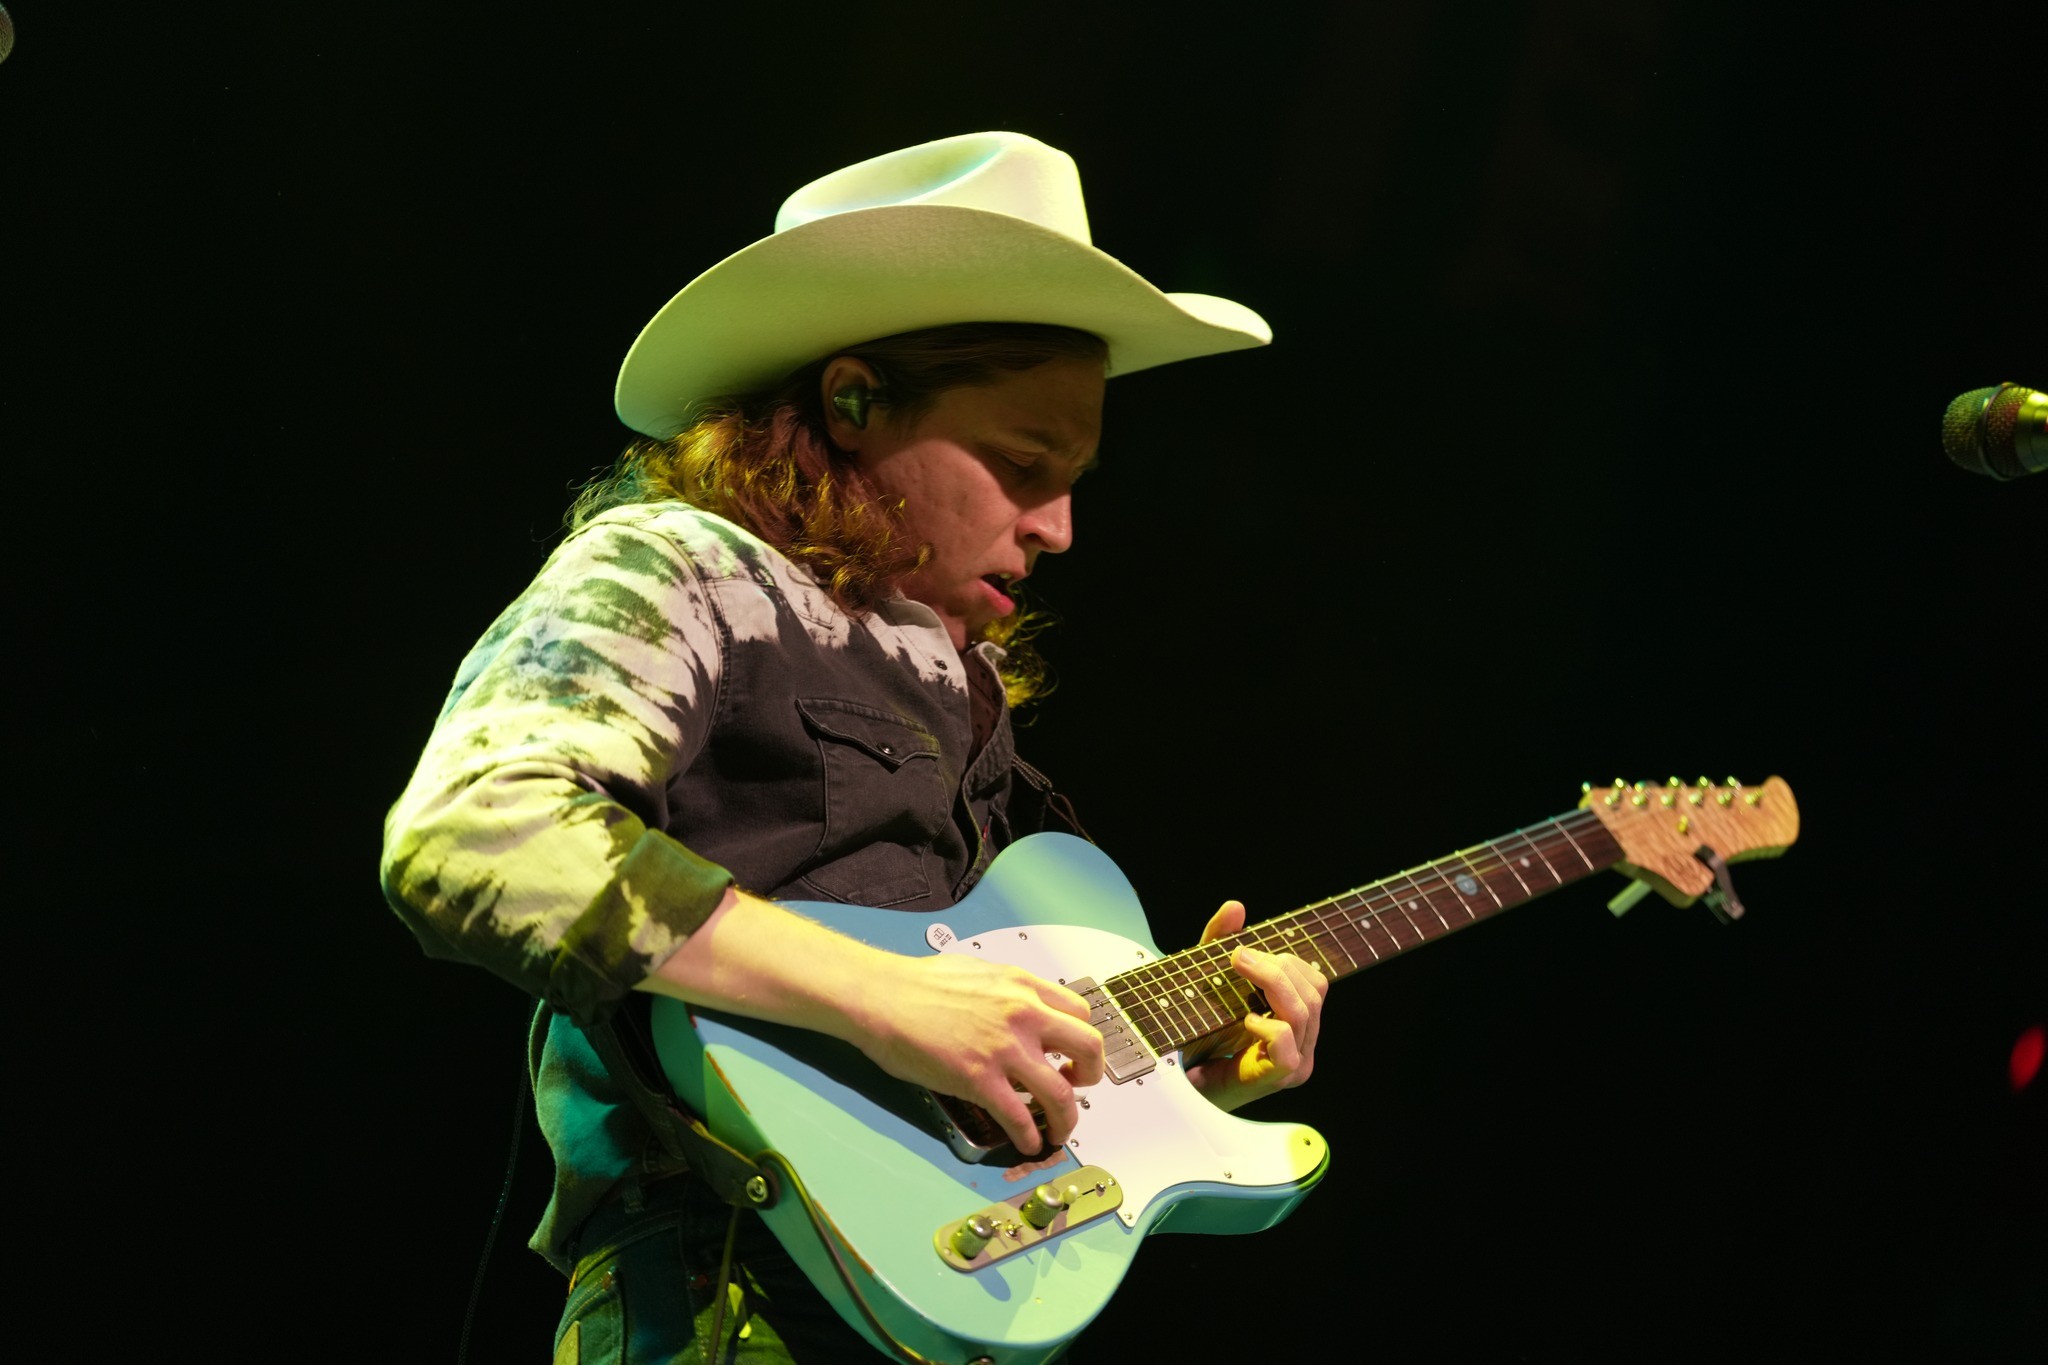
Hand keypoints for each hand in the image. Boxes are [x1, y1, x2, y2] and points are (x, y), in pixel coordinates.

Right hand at [637, 889, 1102, 1155]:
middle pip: (1089, 1048)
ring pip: (1063, 1092)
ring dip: (1067, 1119)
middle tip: (1078, 1088)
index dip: (1081, 1040)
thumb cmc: (916, 984)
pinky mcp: (979, 1080)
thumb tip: (1021, 1013)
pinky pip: (1022, 1117)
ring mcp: (1004, 1049)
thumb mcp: (978, 973)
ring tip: (1058, 1130)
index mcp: (1023, 986)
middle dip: (1091, 1076)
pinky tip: (1028, 1142)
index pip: (1081, 1012)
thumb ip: (1009, 994)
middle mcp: (1023, 1014)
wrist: (878, 996)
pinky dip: (1032, 1136)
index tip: (1072, 1055)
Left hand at [1184, 899, 1327, 1111]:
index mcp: (1298, 1018)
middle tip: (1237, 956)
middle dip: (1275, 967)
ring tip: (1238, 972)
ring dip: (1269, 983)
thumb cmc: (1201, 1034)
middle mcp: (1305, 1040)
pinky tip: (1244, 1019)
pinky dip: (1266, 1025)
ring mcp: (1298, 1061)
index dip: (1286, 960)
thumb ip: (1221, 942)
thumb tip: (1235, 906)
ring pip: (1303, 1011)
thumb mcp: (1210, 979)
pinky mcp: (1281, 1077)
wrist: (1183, 1083)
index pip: (1315, 980)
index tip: (1245, 951)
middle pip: (1313, 990)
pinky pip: (1287, 1043)